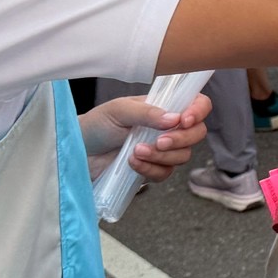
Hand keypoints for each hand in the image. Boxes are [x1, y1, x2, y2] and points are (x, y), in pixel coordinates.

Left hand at [81, 91, 211, 182]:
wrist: (80, 151)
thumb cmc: (97, 124)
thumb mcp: (119, 110)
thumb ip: (146, 112)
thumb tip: (174, 119)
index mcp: (164, 106)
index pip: (197, 104)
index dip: (198, 112)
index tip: (184, 120)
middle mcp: (167, 127)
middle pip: (197, 133)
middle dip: (180, 139)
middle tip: (159, 141)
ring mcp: (162, 150)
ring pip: (183, 156)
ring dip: (161, 156)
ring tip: (136, 151)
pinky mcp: (153, 168)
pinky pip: (165, 173)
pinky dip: (150, 169)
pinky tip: (132, 162)